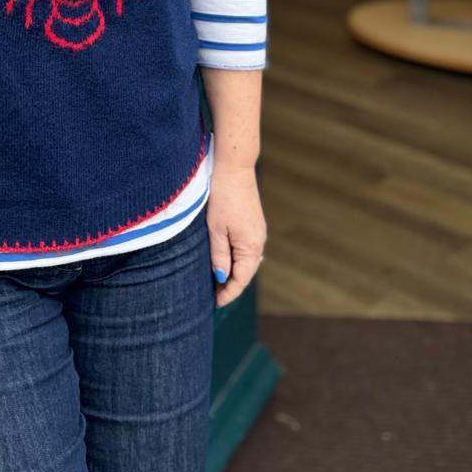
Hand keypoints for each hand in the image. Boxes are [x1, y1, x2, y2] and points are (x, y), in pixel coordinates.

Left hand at [207, 165, 266, 309]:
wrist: (234, 168)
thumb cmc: (222, 197)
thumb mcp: (215, 229)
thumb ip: (219, 256)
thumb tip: (221, 278)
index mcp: (251, 247)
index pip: (241, 280)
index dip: (228, 293)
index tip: (215, 303)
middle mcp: (259, 242)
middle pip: (246, 272)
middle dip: (230, 286)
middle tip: (213, 297)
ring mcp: (257, 232)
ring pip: (246, 261)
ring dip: (233, 272)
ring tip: (216, 282)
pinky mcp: (253, 224)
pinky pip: (246, 249)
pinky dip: (236, 259)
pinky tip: (224, 260)